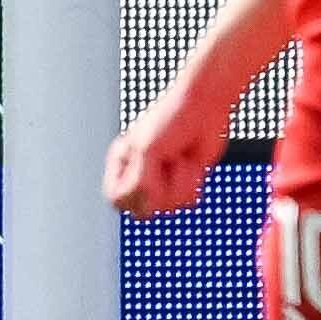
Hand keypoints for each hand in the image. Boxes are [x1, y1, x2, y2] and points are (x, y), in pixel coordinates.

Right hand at [103, 87, 227, 217]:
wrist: (205, 108)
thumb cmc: (171, 120)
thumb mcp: (147, 151)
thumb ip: (139, 182)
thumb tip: (146, 209)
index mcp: (121, 164)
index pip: (115, 199)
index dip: (130, 195)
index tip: (143, 176)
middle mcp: (139, 175)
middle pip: (142, 210)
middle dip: (159, 191)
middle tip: (164, 166)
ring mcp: (163, 182)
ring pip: (168, 207)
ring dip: (179, 182)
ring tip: (180, 158)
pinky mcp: (185, 183)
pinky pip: (186, 203)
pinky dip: (192, 183)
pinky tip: (191, 162)